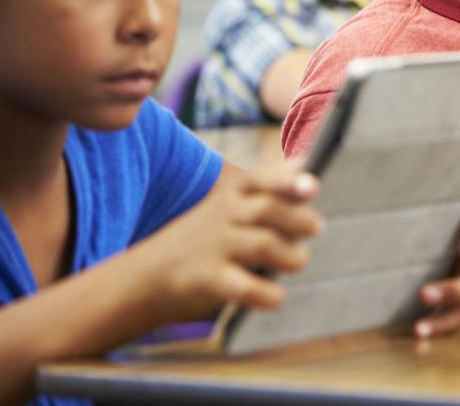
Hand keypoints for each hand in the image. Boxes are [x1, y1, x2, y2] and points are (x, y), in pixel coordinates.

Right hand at [144, 160, 321, 319]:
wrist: (144, 278)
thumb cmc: (205, 238)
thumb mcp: (229, 206)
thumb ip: (268, 189)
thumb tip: (305, 162)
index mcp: (230, 194)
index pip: (258, 178)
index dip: (285, 181)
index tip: (311, 186)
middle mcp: (221, 216)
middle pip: (267, 209)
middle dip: (299, 218)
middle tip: (315, 228)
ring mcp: (212, 248)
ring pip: (263, 245)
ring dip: (291, 255)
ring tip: (297, 260)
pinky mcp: (205, 281)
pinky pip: (243, 286)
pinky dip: (267, 293)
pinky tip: (276, 296)